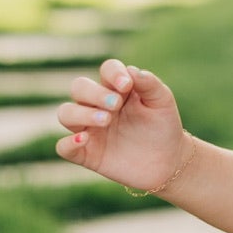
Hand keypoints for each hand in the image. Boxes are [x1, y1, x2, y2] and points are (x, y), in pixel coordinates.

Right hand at [55, 58, 186, 192]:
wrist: (169, 162)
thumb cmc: (163, 127)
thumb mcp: (163, 103)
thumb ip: (150, 85)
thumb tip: (132, 70)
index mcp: (117, 89)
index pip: (106, 70)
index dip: (113, 73)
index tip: (127, 85)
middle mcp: (98, 105)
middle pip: (79, 87)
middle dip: (94, 93)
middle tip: (115, 105)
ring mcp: (90, 129)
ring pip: (66, 113)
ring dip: (81, 114)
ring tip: (105, 120)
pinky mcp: (87, 154)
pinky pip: (63, 147)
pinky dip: (69, 142)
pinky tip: (84, 140)